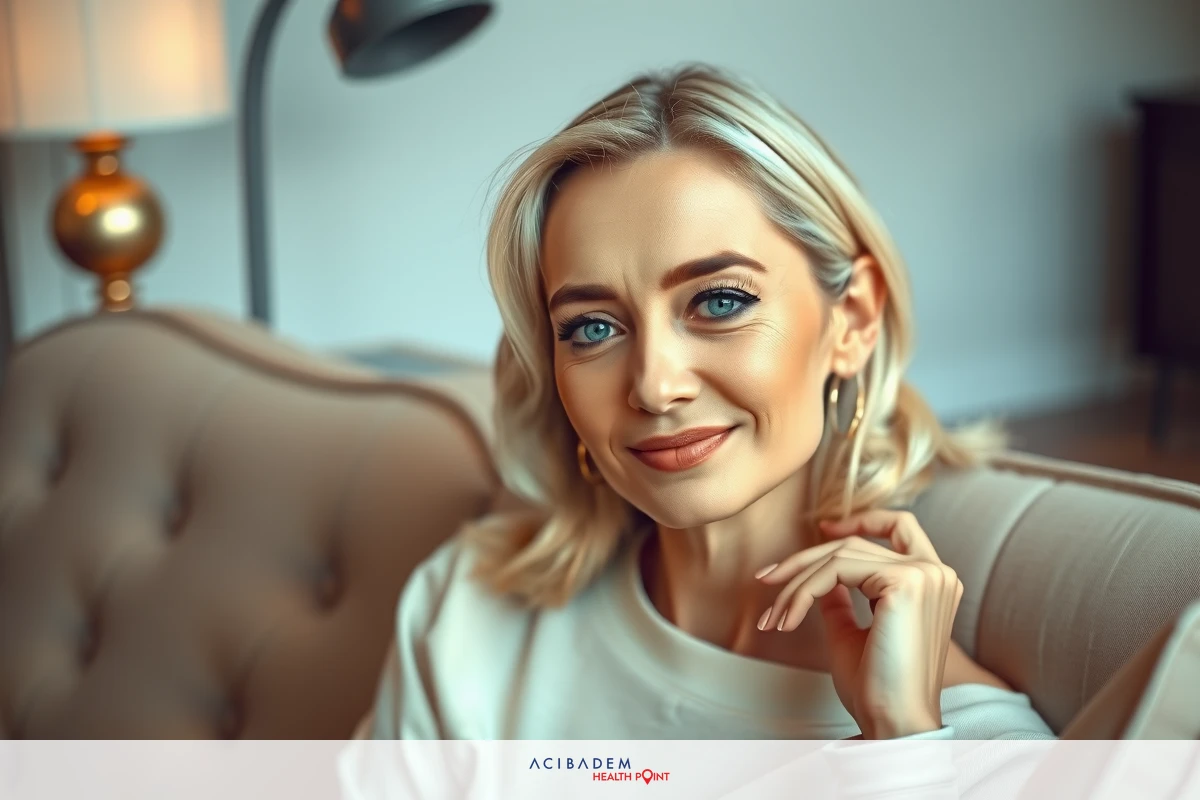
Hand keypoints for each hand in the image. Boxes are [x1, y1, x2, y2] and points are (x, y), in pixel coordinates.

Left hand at [755, 509, 962, 738]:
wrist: (892, 723)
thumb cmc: (875, 688)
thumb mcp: (851, 632)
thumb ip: (841, 598)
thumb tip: (821, 575)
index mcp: (933, 583)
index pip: (900, 527)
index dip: (861, 519)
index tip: (822, 529)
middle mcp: (937, 573)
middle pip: (856, 542)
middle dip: (805, 559)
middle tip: (767, 579)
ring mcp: (925, 574)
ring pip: (840, 556)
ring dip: (796, 585)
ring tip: (774, 617)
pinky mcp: (906, 582)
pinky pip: (836, 571)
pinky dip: (803, 592)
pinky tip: (786, 620)